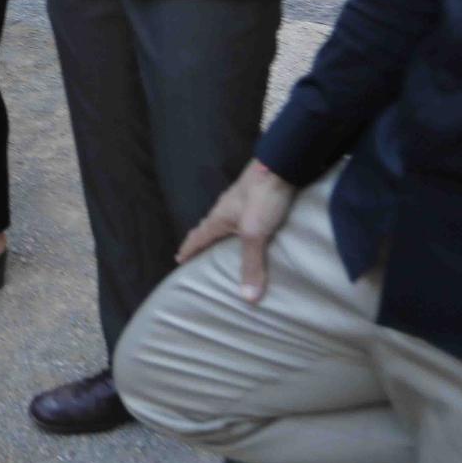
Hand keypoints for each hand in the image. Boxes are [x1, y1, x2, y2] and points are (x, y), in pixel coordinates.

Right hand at [175, 159, 300, 303]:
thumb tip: (247, 299)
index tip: (178, 259)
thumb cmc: (262, 197)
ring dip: (222, 232)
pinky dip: (240, 225)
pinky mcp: (258, 194)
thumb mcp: (256, 233)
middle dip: (202, 240)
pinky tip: (251, 226)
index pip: (198, 236)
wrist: (282, 163)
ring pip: (227, 220)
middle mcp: (226, 208)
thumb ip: (252, 264)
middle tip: (197, 253)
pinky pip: (243, 214)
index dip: (188, 249)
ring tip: (224, 243)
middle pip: (209, 226)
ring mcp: (242, 199)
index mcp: (219, 217)